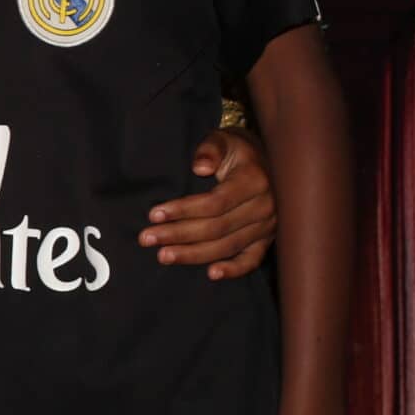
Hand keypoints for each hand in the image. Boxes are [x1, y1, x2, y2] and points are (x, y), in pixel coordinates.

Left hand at [143, 129, 275, 279]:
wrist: (264, 160)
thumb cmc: (237, 151)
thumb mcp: (224, 140)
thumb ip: (210, 149)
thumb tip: (199, 166)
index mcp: (253, 181)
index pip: (214, 203)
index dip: (183, 210)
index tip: (153, 214)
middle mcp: (264, 206)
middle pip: (216, 228)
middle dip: (178, 235)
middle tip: (147, 239)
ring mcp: (267, 226)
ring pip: (228, 246)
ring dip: (194, 255)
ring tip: (163, 256)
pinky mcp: (266, 239)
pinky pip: (251, 260)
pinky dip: (233, 270)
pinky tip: (211, 274)